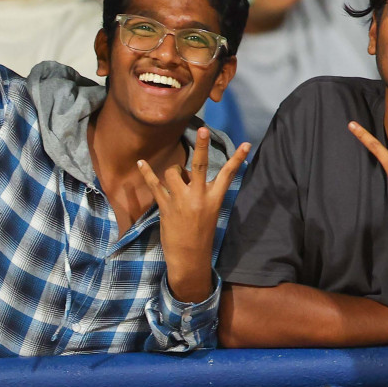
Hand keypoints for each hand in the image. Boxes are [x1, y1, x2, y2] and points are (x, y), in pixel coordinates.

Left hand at [138, 127, 252, 303]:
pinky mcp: (165, 205)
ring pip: (174, 172)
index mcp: (214, 198)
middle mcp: (199, 196)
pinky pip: (155, 184)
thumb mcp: (210, 212)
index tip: (246, 144)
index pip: (228, 174)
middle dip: (202, 146)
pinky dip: (147, 173)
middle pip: (200, 164)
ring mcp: (181, 200)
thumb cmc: (201, 235)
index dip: (237, 158)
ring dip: (174, 174)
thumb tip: (187, 174)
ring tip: (175, 185)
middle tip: (203, 129)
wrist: (189, 257)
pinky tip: (141, 162)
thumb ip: (202, 191)